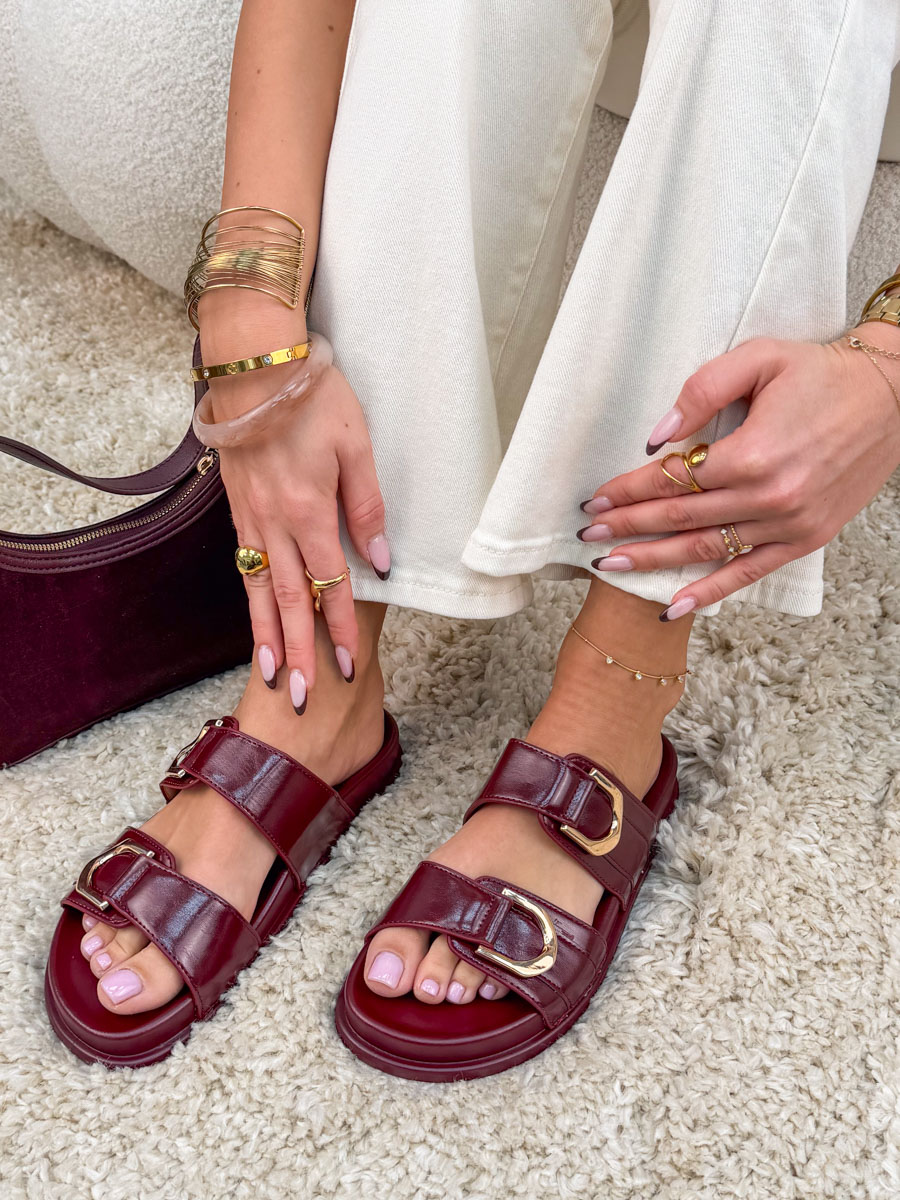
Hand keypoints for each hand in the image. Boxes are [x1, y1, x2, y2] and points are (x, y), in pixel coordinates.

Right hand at [203, 316, 388, 701]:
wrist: (254, 365)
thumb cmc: (312, 397)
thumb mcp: (355, 446)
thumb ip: (368, 508)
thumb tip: (379, 562)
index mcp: (309, 511)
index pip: (330, 585)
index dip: (339, 629)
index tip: (346, 669)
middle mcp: (274, 524)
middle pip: (289, 601)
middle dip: (296, 652)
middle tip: (298, 699)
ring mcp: (250, 518)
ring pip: (259, 591)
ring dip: (266, 636)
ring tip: (269, 676)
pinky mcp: (237, 508)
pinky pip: (244, 565)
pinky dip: (250, 600)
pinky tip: (256, 621)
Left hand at [579, 328, 899, 617]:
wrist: (893, 395)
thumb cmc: (822, 373)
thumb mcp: (759, 358)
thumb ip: (701, 392)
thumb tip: (657, 437)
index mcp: (751, 453)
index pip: (670, 479)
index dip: (627, 490)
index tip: (596, 499)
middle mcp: (768, 497)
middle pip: (679, 518)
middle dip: (628, 527)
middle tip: (589, 534)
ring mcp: (788, 525)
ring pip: (704, 551)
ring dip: (654, 561)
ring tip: (611, 566)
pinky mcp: (806, 540)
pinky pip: (748, 573)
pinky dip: (709, 593)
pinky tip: (673, 605)